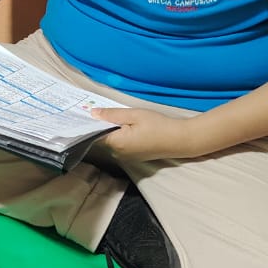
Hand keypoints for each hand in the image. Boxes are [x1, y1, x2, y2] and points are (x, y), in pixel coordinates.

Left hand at [90, 108, 204, 161]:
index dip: (91, 123)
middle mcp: (118, 154)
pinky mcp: (133, 157)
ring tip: (115, 117)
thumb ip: (112, 114)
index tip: (87, 112)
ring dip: (112, 130)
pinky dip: (120, 136)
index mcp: (116, 144)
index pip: (95, 134)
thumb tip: (92, 114)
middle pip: (102, 138)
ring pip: (111, 141)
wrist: (180, 140)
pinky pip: (120, 145)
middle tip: (102, 110)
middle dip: (102, 125)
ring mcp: (126, 157)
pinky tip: (126, 127)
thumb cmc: (158, 125)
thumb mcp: (134, 114)